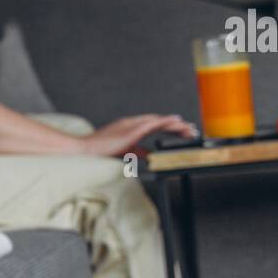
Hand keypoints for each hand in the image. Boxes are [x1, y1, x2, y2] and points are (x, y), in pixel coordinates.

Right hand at [78, 114, 197, 157]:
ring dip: (176, 124)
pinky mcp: (132, 130)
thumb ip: (139, 151)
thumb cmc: (101, 150)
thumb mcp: (125, 151)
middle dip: (177, 126)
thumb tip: (150, 156)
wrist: (86, 150)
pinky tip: (176, 122)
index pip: (155, 125)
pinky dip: (166, 122)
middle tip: (191, 130)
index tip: (181, 131)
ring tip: (189, 129)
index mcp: (131, 127)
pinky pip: (153, 124)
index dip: (169, 127)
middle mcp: (133, 122)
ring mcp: (132, 124)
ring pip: (160, 121)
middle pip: (160, 121)